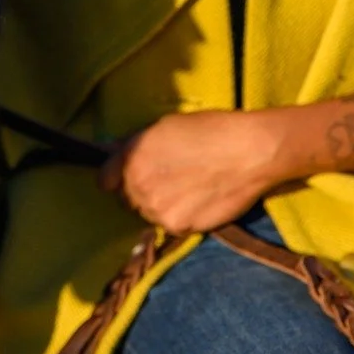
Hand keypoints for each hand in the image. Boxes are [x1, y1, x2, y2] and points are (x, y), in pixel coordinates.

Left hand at [99, 110, 285, 234]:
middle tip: (168, 181)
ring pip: (148, 214)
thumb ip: (134, 143)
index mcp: (130, 158)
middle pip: (127, 200)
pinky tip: (199, 202)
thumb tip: (113, 151)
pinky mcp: (178, 226)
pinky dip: (180, 217)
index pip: (105, 181)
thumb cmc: (209, 130)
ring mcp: (156, 210)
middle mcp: (137, 186)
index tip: (131, 176)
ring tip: (187, 191)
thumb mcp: (164, 126)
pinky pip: (170, 225)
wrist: (248, 152)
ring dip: (160, 206)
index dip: (117, 178)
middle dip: (140, 192)